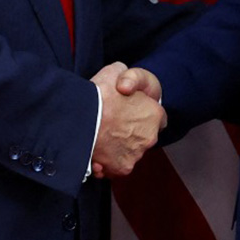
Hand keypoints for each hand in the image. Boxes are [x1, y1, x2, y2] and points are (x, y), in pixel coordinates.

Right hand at [90, 62, 165, 177]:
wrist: (82, 119)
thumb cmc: (99, 94)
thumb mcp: (115, 71)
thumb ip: (126, 77)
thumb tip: (126, 85)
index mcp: (154, 114)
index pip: (157, 118)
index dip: (143, 114)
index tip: (130, 114)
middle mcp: (150, 137)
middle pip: (143, 137)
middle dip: (130, 134)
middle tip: (111, 127)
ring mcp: (136, 154)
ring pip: (129, 152)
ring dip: (118, 148)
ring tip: (100, 139)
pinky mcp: (122, 168)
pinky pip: (116, 167)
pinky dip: (108, 163)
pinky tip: (96, 153)